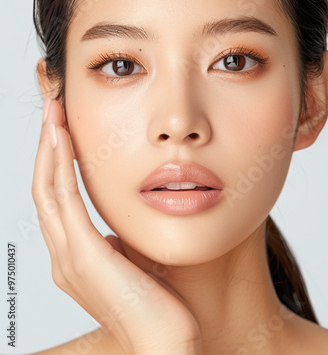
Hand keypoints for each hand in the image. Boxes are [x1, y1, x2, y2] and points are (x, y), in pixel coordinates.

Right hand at [32, 98, 202, 353]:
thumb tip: (132, 212)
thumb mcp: (138, 258)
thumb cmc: (161, 304)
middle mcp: (64, 255)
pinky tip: (65, 137)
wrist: (167, 344)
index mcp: (77, 256)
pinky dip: (61, 165)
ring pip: (48, 189)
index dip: (58, 161)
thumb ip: (126, 237)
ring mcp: (69, 257)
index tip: (65, 128)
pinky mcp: (84, 256)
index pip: (58, 198)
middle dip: (48, 146)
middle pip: (45, 188)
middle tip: (54, 110)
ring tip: (55, 113)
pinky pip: (65, 199)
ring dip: (50, 147)